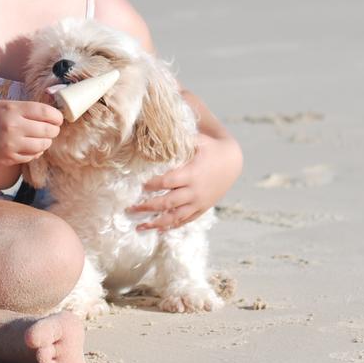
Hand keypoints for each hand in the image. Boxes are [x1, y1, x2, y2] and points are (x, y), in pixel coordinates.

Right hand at [0, 100, 62, 167]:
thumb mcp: (3, 105)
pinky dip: (35, 152)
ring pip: (42, 146)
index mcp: (13, 110)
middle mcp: (14, 127)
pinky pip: (32, 157)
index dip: (57, 116)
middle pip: (48, 131)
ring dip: (46, 142)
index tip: (58, 119)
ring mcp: (12, 145)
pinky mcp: (9, 159)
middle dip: (53, 130)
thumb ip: (25, 109)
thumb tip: (49, 114)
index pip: (46, 113)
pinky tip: (31, 147)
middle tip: (52, 129)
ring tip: (41, 138)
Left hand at [128, 135, 242, 230]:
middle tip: (130, 208)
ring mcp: (199, 202)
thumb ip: (180, 139)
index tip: (138, 186)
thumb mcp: (198, 140)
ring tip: (139, 227)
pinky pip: (186, 220)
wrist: (233, 162)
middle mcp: (195, 191)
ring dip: (156, 223)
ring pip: (175, 217)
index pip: (167, 182)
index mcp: (191, 174)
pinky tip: (158, 230)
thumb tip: (157, 133)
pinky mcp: (202, 208)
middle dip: (148, 206)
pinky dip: (172, 226)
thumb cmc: (211, 148)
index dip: (151, 185)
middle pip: (167, 202)